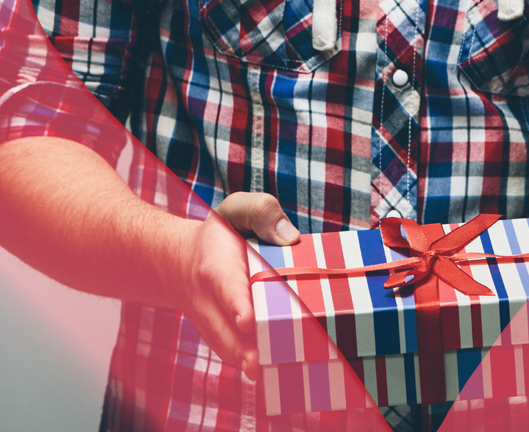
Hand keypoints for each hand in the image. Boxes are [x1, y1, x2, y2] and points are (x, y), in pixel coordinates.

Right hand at [172, 192, 299, 380]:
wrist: (180, 262)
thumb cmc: (222, 235)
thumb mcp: (237, 211)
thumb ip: (261, 212)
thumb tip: (291, 238)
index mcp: (216, 265)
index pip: (225, 285)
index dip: (236, 303)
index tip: (246, 319)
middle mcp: (209, 300)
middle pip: (223, 328)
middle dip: (241, 347)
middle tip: (259, 363)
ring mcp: (212, 323)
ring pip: (226, 346)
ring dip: (245, 362)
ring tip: (267, 373)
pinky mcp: (221, 337)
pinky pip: (233, 353)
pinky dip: (248, 365)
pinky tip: (273, 375)